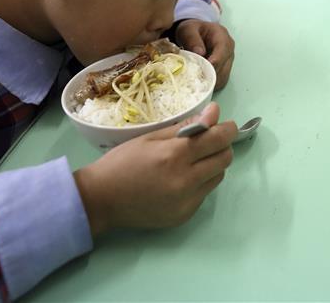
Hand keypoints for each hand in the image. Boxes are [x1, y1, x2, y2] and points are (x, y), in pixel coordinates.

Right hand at [73, 102, 236, 235]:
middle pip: (224, 159)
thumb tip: (214, 113)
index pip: (219, 139)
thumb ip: (186, 126)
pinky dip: (199, 183)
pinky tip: (179, 180)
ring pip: (218, 177)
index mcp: (175, 156)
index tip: (226, 124)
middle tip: (207, 142)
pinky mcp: (184, 215)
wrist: (101, 199)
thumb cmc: (122, 162)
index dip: (228, 129)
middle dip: (221, 146)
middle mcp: (186, 180)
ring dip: (212, 165)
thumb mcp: (151, 137)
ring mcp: (187, 201)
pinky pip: (204, 194)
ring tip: (192, 161)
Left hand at [175, 20, 234, 89]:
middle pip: (224, 67)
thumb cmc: (192, 30)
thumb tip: (200, 53)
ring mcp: (228, 61)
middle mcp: (229, 50)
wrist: (195, 33)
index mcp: (223, 37)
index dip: (213, 63)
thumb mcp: (188, 29)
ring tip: (195, 82)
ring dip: (210, 82)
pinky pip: (220, 81)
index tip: (202, 70)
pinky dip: (210, 85)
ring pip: (223, 77)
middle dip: (209, 75)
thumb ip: (192, 38)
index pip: (222, 52)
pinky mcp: (224, 70)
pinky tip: (199, 84)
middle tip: (194, 80)